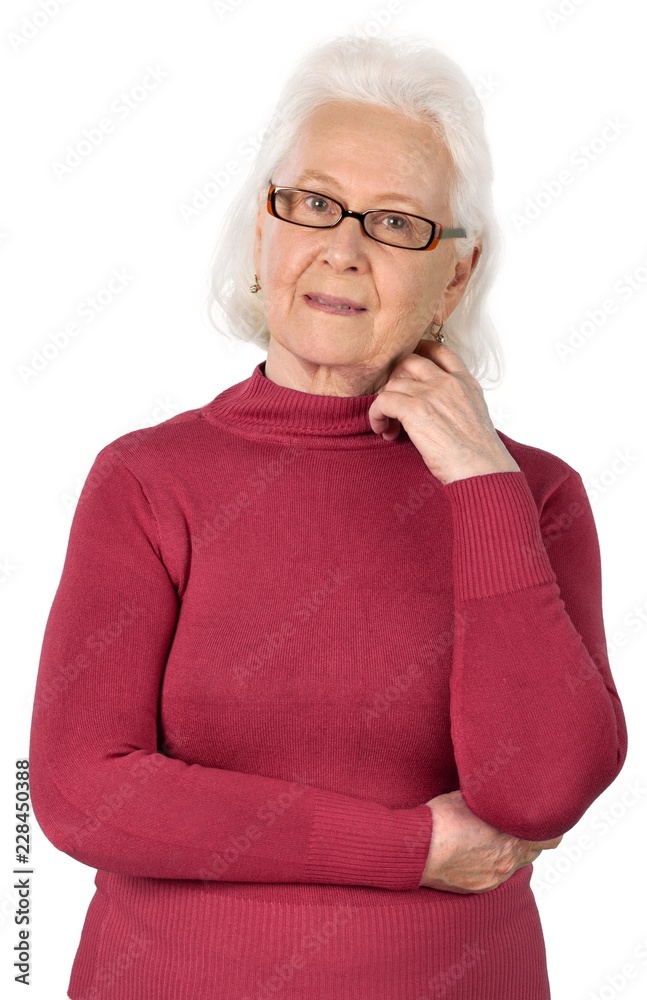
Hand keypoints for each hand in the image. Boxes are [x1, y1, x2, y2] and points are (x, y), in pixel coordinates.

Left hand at [367, 340, 520, 484]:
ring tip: (390, 427)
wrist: (482, 469)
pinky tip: (383, 430)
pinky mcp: (415, 410)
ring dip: (385, 404)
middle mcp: (448, 382)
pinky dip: (376, 415)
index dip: (418, 352)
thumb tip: (434, 408)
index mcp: (465, 382)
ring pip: (393, 384)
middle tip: (394, 403)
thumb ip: (456, 402)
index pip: (440, 351)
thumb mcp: (474, 416)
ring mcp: (431, 393)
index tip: (405, 366)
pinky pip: (382, 401)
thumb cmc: (479, 454)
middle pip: (409, 361)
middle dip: (395, 379)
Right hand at [418, 790, 562, 892]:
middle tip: (521, 820)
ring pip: (517, 862)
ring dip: (513, 849)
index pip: (552, 837)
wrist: (416, 850)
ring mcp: (495, 876)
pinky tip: (478, 849)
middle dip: (532, 835)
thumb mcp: (470, 796)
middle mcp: (508, 861)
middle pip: (537, 850)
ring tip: (495, 834)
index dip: (550, 825)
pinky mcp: (481, 887)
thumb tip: (502, 786)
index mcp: (511, 837)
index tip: (543, 814)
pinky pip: (498, 873)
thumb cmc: (440, 819)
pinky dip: (494, 861)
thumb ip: (493, 797)